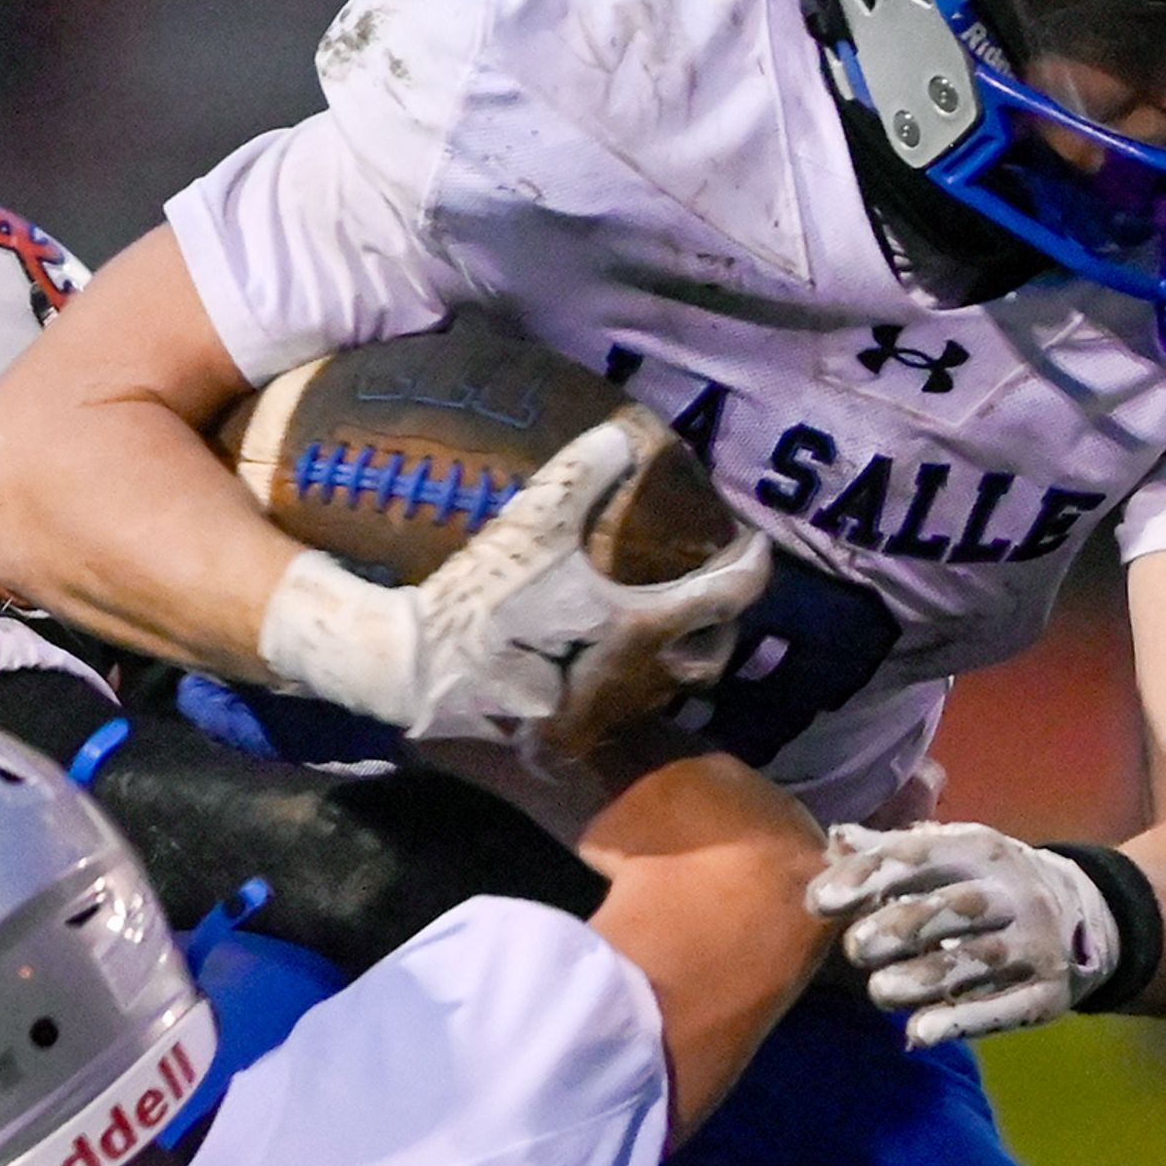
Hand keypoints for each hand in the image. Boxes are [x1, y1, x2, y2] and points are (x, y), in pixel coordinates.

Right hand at [257, 415, 771, 745]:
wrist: (416, 672)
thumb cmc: (480, 600)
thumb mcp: (530, 524)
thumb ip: (583, 473)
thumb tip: (625, 433)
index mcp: (642, 626)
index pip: (731, 593)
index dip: (750, 561)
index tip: (747, 542)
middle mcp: (639, 677)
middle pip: (714, 654)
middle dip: (720, 624)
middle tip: (708, 590)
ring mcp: (607, 712)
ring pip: (670, 687)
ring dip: (675, 653)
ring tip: (657, 619)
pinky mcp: (571, 732)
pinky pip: (624, 706)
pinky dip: (629, 679)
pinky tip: (599, 654)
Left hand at [807, 822, 1118, 1045]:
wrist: (1087, 916)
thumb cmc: (987, 884)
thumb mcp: (949, 855)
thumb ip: (890, 851)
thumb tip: (835, 838)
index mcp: (980, 852)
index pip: (920, 858)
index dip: (868, 877)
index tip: (819, 900)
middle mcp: (1012, 895)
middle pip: (954, 909)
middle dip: (898, 928)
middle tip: (853, 948)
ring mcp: (1035, 945)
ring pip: (978, 961)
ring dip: (924, 978)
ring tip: (881, 991)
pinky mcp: (1047, 994)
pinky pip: (1003, 1010)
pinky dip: (959, 1023)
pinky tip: (918, 1034)